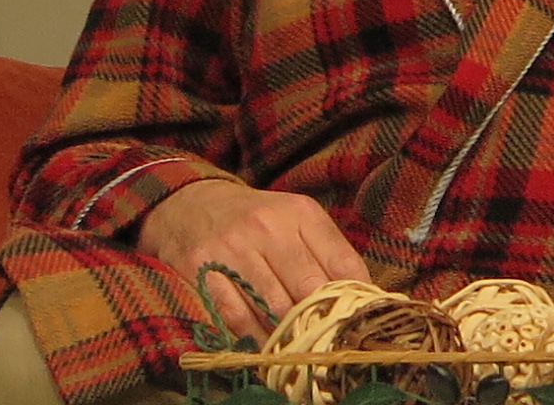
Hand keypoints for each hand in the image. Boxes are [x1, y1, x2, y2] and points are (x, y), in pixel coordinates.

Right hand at [136, 179, 368, 338]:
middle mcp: (268, 227)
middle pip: (307, 286)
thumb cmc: (257, 219)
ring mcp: (233, 249)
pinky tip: (266, 347)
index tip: (360, 317)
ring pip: (272, 306)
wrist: (193, 205)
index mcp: (300, 213)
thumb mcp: (297, 219)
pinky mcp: (201, 271)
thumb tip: (361, 291)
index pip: (340, 261)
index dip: (355, 294)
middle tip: (331, 340)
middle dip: (321, 317)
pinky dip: (254, 337)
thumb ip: (327, 251)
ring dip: (289, 332)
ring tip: (301, 348)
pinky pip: (234, 315)